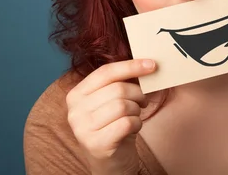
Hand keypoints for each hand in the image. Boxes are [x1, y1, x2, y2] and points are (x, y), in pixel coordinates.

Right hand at [66, 59, 156, 174]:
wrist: (110, 163)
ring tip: (135, 116)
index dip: (130, 66)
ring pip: (123, 105)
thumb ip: (120, 83)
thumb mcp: (111, 102)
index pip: (105, 72)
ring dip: (137, 110)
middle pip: (117, 89)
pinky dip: (137, 123)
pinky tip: (134, 128)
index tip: (151, 64)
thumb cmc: (113, 127)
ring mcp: (83, 129)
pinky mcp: (96, 144)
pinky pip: (127, 123)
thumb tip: (146, 64)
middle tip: (143, 101)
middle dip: (137, 93)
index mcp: (76, 95)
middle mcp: (75, 111)